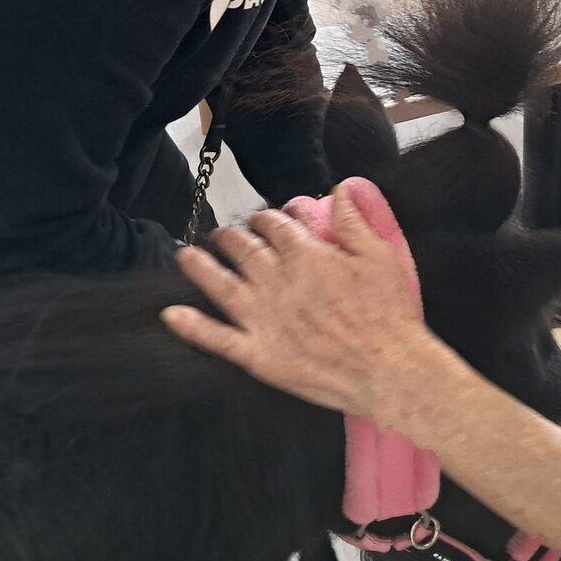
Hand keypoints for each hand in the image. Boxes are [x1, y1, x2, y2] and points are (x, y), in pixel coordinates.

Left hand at [163, 186, 435, 417]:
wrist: (387, 369)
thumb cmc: (388, 314)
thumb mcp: (380, 256)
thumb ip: (354, 222)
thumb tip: (339, 191)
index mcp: (306, 256)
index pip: (274, 226)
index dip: (265, 218)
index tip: (263, 220)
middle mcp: (278, 282)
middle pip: (243, 249)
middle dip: (230, 237)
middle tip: (224, 234)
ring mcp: (264, 319)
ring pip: (221, 285)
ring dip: (199, 268)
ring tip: (185, 256)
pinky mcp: (259, 354)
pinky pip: (217, 338)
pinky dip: (192, 326)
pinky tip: (172, 315)